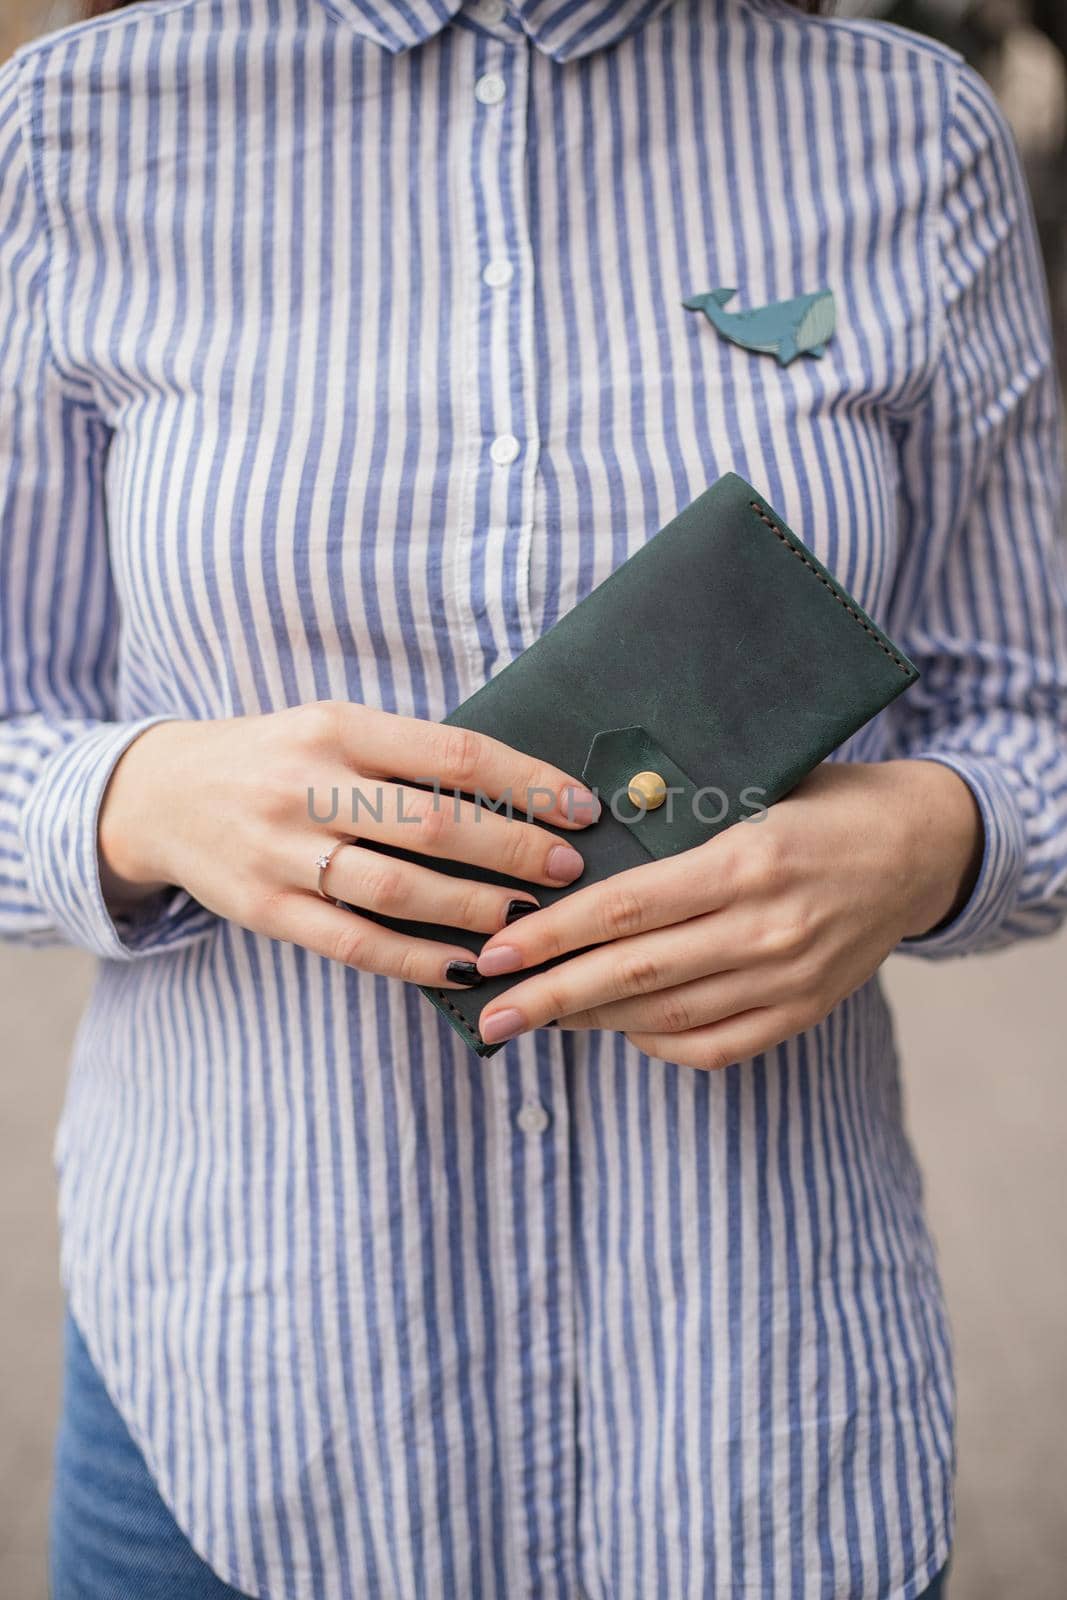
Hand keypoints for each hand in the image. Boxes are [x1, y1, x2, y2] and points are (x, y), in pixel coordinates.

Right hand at [97, 702, 598, 987]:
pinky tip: (464, 967)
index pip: (452, 753)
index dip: (526, 783)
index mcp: (335, 727)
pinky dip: (416, 961)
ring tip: (527, 919)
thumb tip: (520, 794)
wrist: (161, 795)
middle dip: (513, 849)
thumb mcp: (331, 729)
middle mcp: (306, 786)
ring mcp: (282, 854)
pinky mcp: (266, 911)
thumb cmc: (275, 758)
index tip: (580, 807)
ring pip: (397, 891)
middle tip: (566, 869)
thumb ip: (406, 756)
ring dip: (473, 910)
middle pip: (433, 824)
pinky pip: (354, 944)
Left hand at [472, 760, 983, 1064]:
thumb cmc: (820, 802)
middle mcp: (767, 927)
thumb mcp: (753, 789)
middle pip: (634, 973)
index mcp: (746, 861)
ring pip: (667, 1016)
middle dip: (550, 996)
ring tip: (535, 1017)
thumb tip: (569, 850)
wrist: (918, 846)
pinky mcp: (804, 1011)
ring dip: (592, 1021)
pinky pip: (716, 1048)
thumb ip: (675, 823)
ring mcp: (789, 978)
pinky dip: (658, 1045)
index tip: (495, 950)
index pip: (625, 907)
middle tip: (488, 1012)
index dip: (552, 933)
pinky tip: (618, 1030)